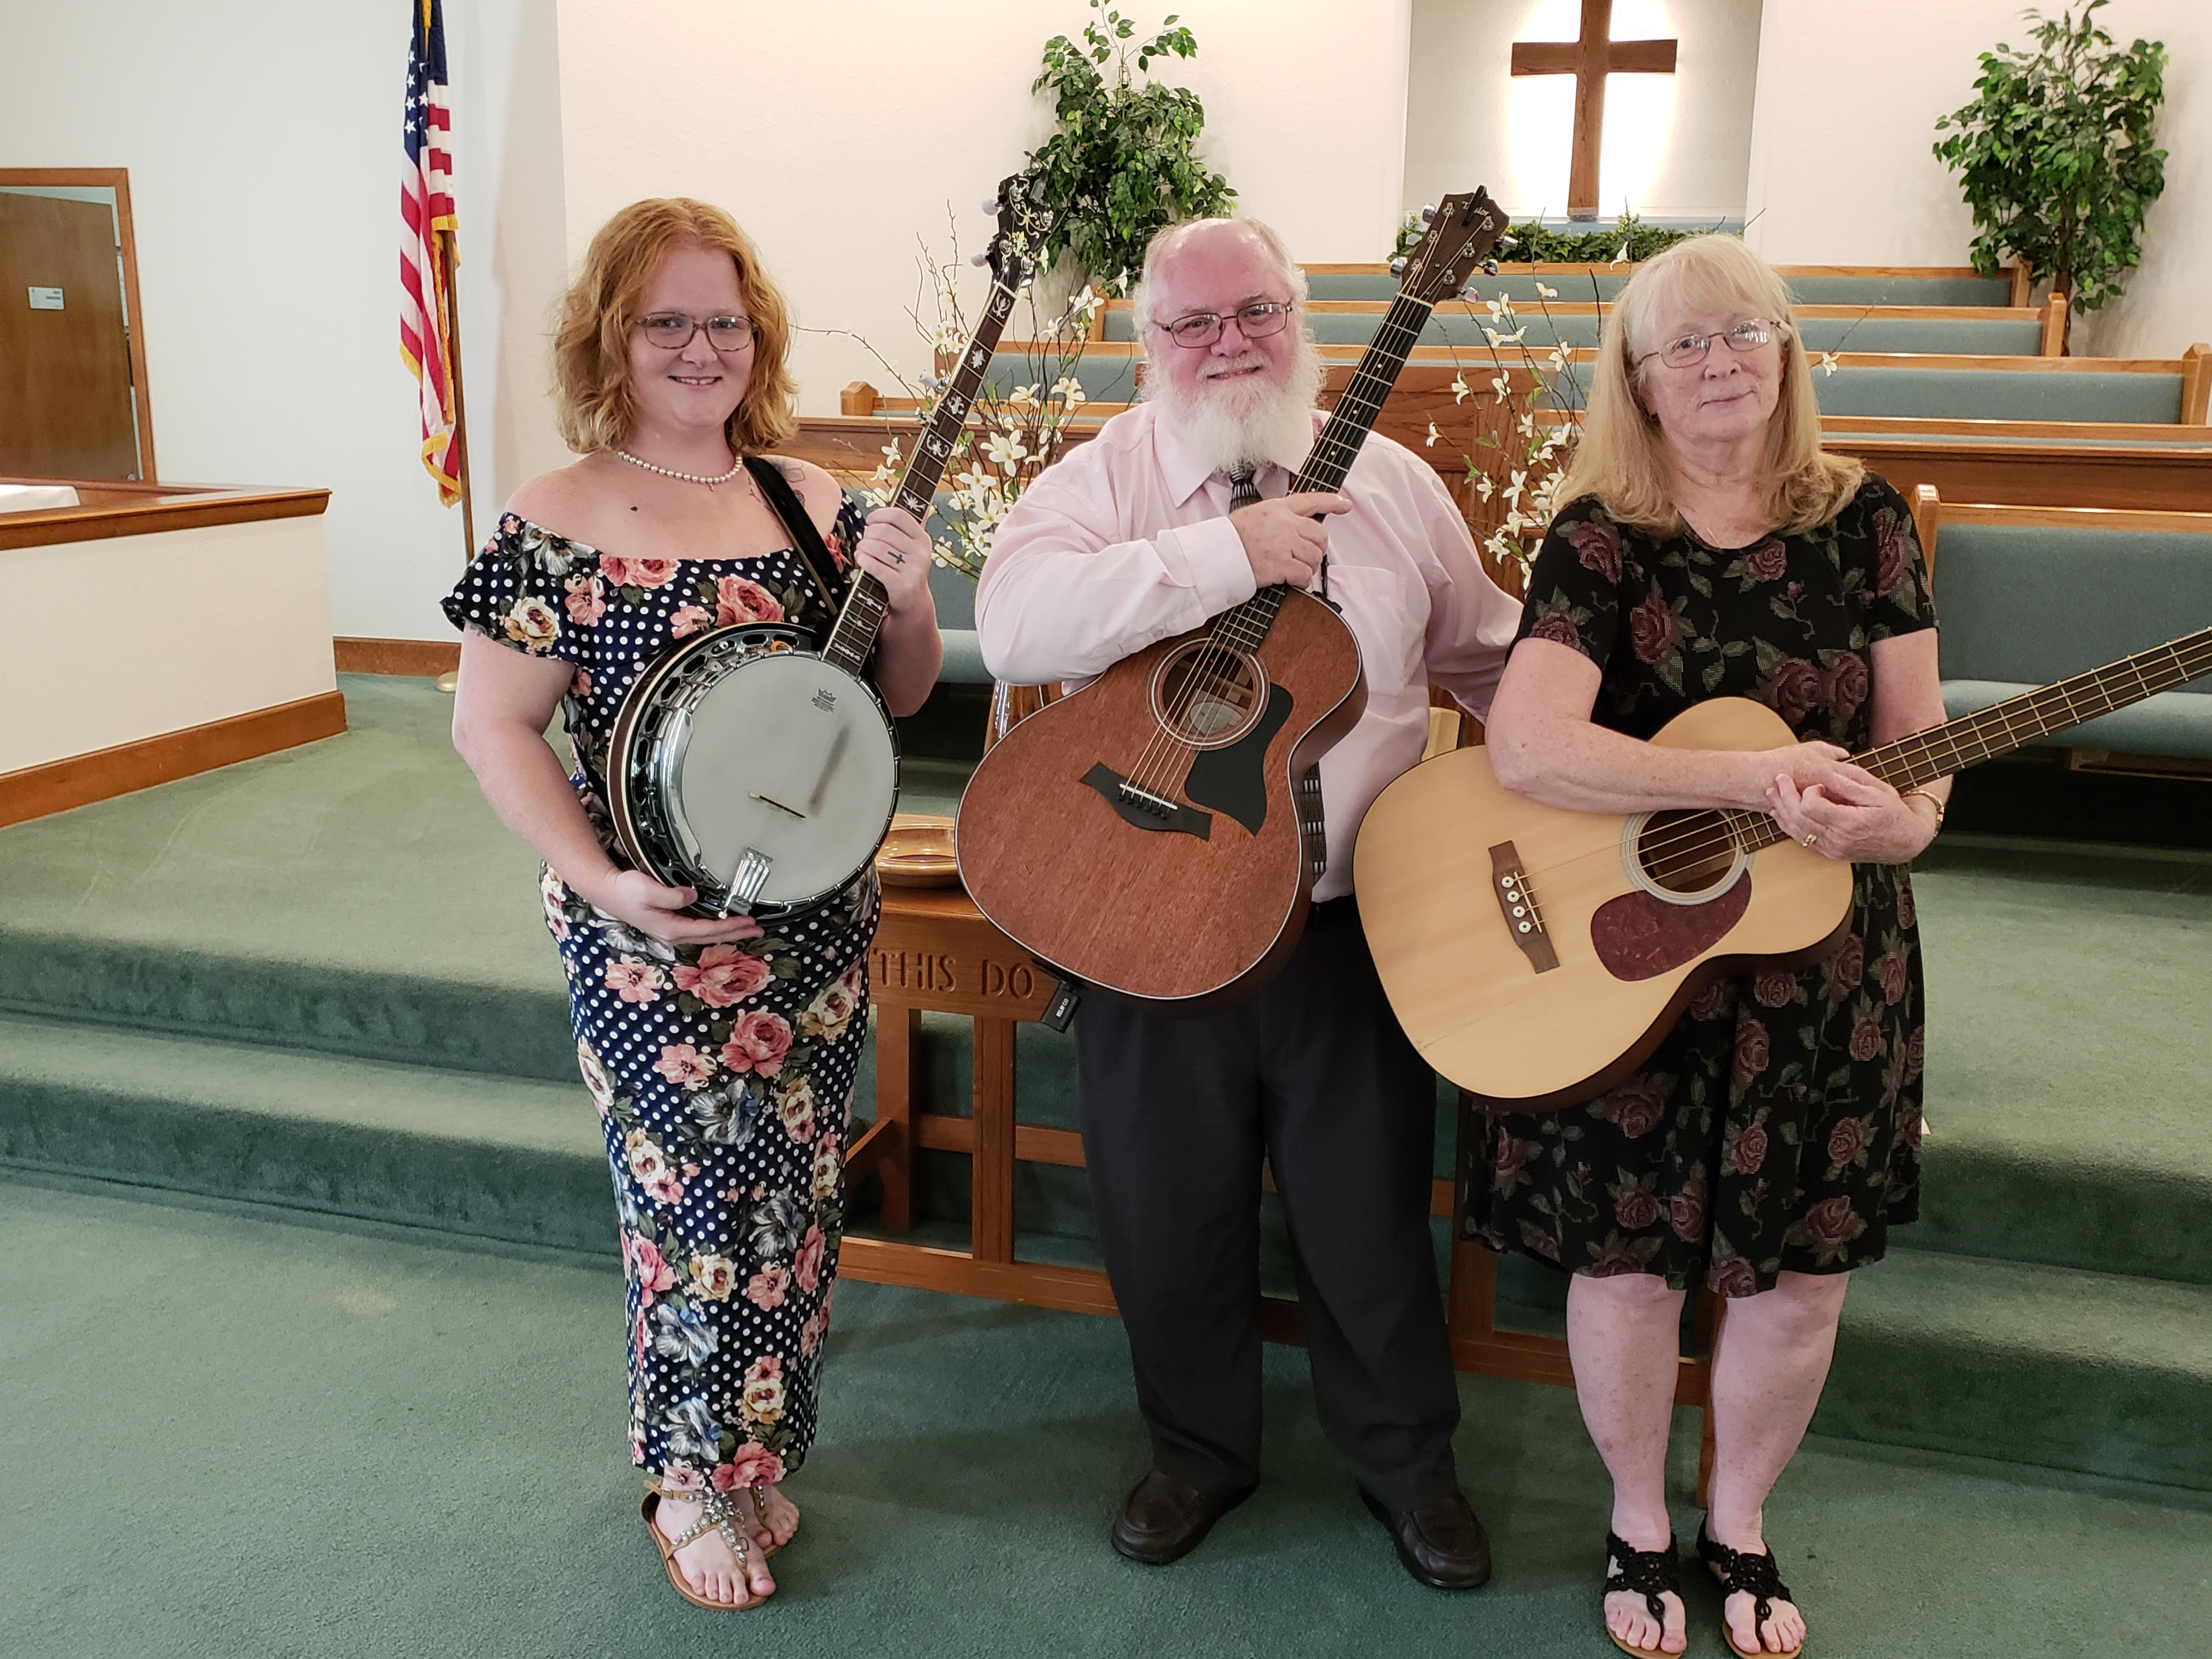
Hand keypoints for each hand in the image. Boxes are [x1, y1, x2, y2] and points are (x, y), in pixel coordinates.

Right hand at [589, 868, 768, 944]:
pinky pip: (698, 928)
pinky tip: (722, 923)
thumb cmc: (625, 890)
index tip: (749, 922)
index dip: (731, 926)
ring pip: (706, 934)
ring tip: (747, 928)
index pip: (708, 930)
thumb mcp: (647, 890)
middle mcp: (672, 934)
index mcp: (670, 929)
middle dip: (736, 933)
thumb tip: (692, 896)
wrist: (607, 892)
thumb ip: (672, 895)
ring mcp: (670, 931)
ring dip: (728, 931)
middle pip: (711, 936)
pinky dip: (715, 927)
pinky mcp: (669, 924)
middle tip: (759, 930)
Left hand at [854, 505, 934, 614]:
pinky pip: (875, 566)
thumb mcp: (912, 549)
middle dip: (868, 533)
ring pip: (878, 547)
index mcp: (922, 539)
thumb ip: (904, 530)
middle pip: (884, 531)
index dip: (879, 514)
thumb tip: (898, 508)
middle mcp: (920, 553)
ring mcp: (912, 569)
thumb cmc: (905, 570)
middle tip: (864, 540)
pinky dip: (864, 560)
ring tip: (861, 550)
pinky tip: (861, 559)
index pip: (898, 516)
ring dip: (863, 546)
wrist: (913, 602)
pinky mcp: (901, 584)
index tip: (870, 521)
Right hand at [1232, 492, 1348, 588]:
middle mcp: (1286, 524)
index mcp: (1279, 508)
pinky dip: (1302, 580)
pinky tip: (1293, 580)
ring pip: (1314, 556)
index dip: (1332, 503)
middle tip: (1309, 555)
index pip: (1312, 500)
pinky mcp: (1282, 564)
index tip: (1344, 505)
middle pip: (1320, 535)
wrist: (1220, 553)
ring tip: (1296, 569)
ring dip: (1309, 566)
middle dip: (1319, 548)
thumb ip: (1279, 516)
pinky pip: (1304, 574)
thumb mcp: (1257, 513)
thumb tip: (1295, 525)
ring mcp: (1285, 544)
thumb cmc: (1233, 536)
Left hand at [1766, 765, 1937, 864]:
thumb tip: (1826, 773)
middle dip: (1785, 796)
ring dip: (1781, 810)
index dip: (1808, 791)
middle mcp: (1838, 840)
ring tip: (1773, 793)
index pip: (1811, 807)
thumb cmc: (1895, 814)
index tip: (1817, 783)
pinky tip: (1781, 813)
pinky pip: (1802, 840)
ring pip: (1796, 831)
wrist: (1906, 842)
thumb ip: (1849, 785)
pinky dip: (1789, 825)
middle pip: (1799, 819)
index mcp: (1850, 823)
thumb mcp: (1878, 793)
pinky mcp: (1830, 853)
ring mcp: (1832, 849)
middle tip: (1778, 779)